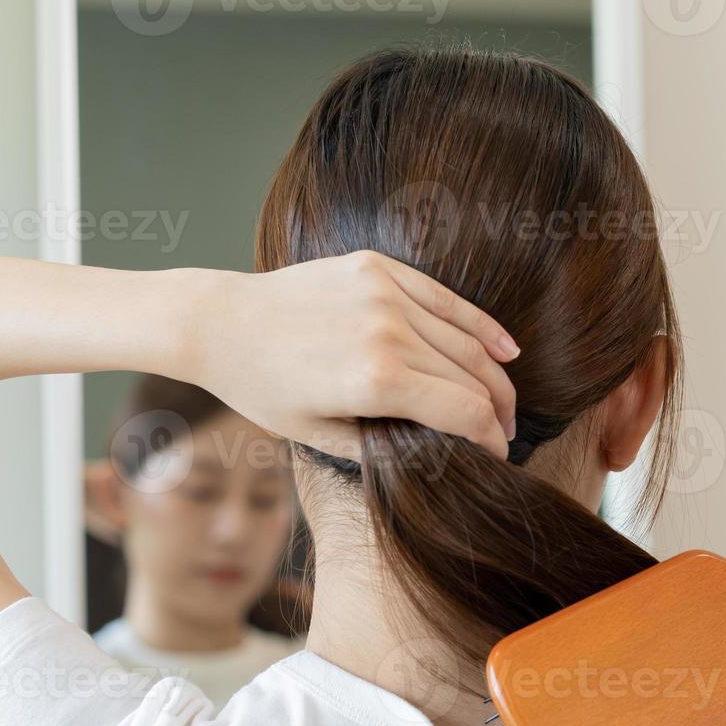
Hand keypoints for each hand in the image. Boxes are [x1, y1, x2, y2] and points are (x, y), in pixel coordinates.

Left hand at [196, 250, 518, 459]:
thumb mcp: (317, 436)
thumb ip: (383, 448)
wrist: (220, 323)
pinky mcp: (378, 268)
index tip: (497, 457)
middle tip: (504, 435)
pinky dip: (480, 325)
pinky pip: (445, 299)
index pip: (464, 412)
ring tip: (503, 402)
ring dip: (495, 374)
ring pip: (465, 339)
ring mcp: (385, 294)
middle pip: (473, 377)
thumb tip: (435, 455)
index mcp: (376, 381)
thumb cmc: (261, 387)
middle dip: (497, 411)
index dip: (489, 439)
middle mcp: (389, 332)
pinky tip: (505, 349)